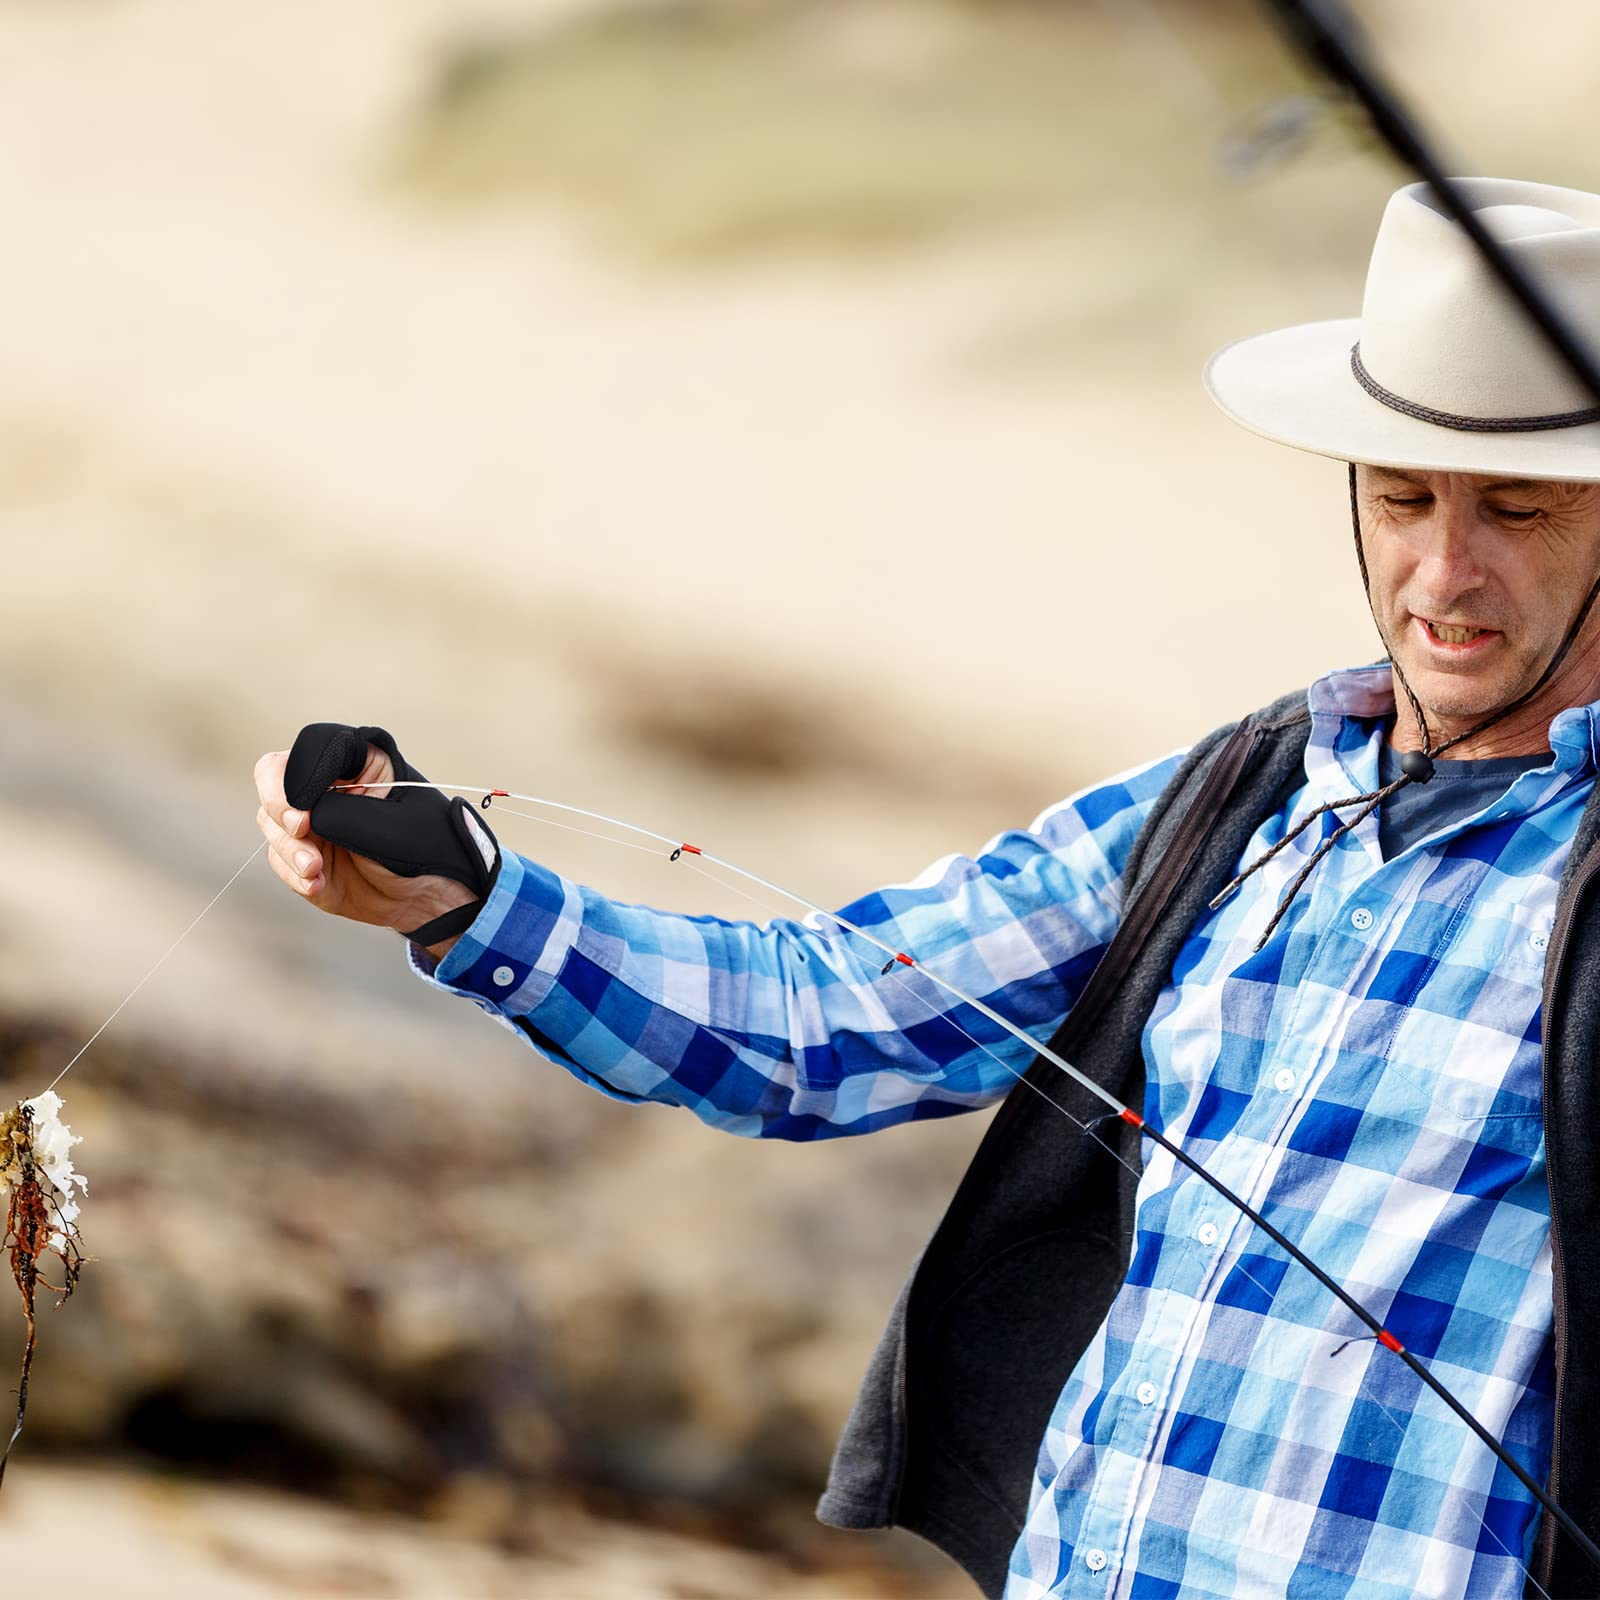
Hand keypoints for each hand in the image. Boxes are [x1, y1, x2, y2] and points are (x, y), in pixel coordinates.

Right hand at [254, 743, 476, 958]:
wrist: (432, 896)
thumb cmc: (425, 849)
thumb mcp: (385, 826)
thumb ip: (335, 813)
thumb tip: (294, 815)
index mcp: (356, 762)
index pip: (308, 749)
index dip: (294, 777)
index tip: (306, 811)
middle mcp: (328, 785)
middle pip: (274, 780)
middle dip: (280, 810)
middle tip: (301, 831)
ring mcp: (313, 819)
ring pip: (270, 821)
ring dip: (289, 849)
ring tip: (316, 871)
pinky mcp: (305, 853)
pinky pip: (279, 858)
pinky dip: (293, 875)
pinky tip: (318, 884)